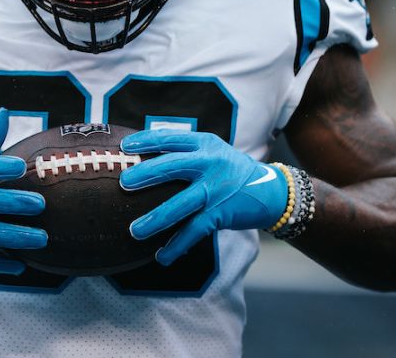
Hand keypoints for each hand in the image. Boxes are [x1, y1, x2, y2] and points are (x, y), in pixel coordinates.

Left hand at [120, 130, 288, 264]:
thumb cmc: (232, 171)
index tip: (125, 147)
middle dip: (145, 174)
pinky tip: (162, 256)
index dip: (146, 141)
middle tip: (123, 183)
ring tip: (135, 230)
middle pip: (171, 167)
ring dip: (155, 220)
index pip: (170, 139)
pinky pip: (194, 231)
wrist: (272, 191)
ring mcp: (216, 189)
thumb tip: (145, 158)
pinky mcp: (221, 213)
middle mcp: (210, 162)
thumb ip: (187, 154)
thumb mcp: (214, 153)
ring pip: (180, 205)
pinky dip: (177, 246)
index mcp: (205, 144)